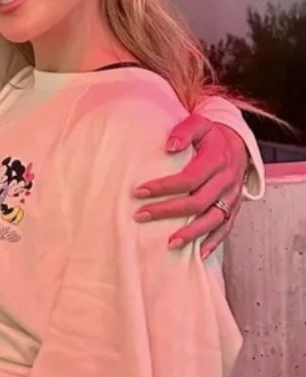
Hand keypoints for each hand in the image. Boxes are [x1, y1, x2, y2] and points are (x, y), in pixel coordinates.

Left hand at [133, 116, 247, 258]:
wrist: (238, 143)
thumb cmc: (211, 135)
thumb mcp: (199, 123)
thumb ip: (184, 131)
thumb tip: (169, 146)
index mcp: (216, 160)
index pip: (188, 178)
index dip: (163, 187)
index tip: (138, 192)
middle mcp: (227, 180)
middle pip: (197, 202)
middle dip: (167, 211)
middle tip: (141, 216)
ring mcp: (233, 196)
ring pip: (213, 219)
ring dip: (191, 233)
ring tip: (169, 243)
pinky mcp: (235, 207)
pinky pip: (226, 228)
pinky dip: (214, 242)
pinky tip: (198, 253)